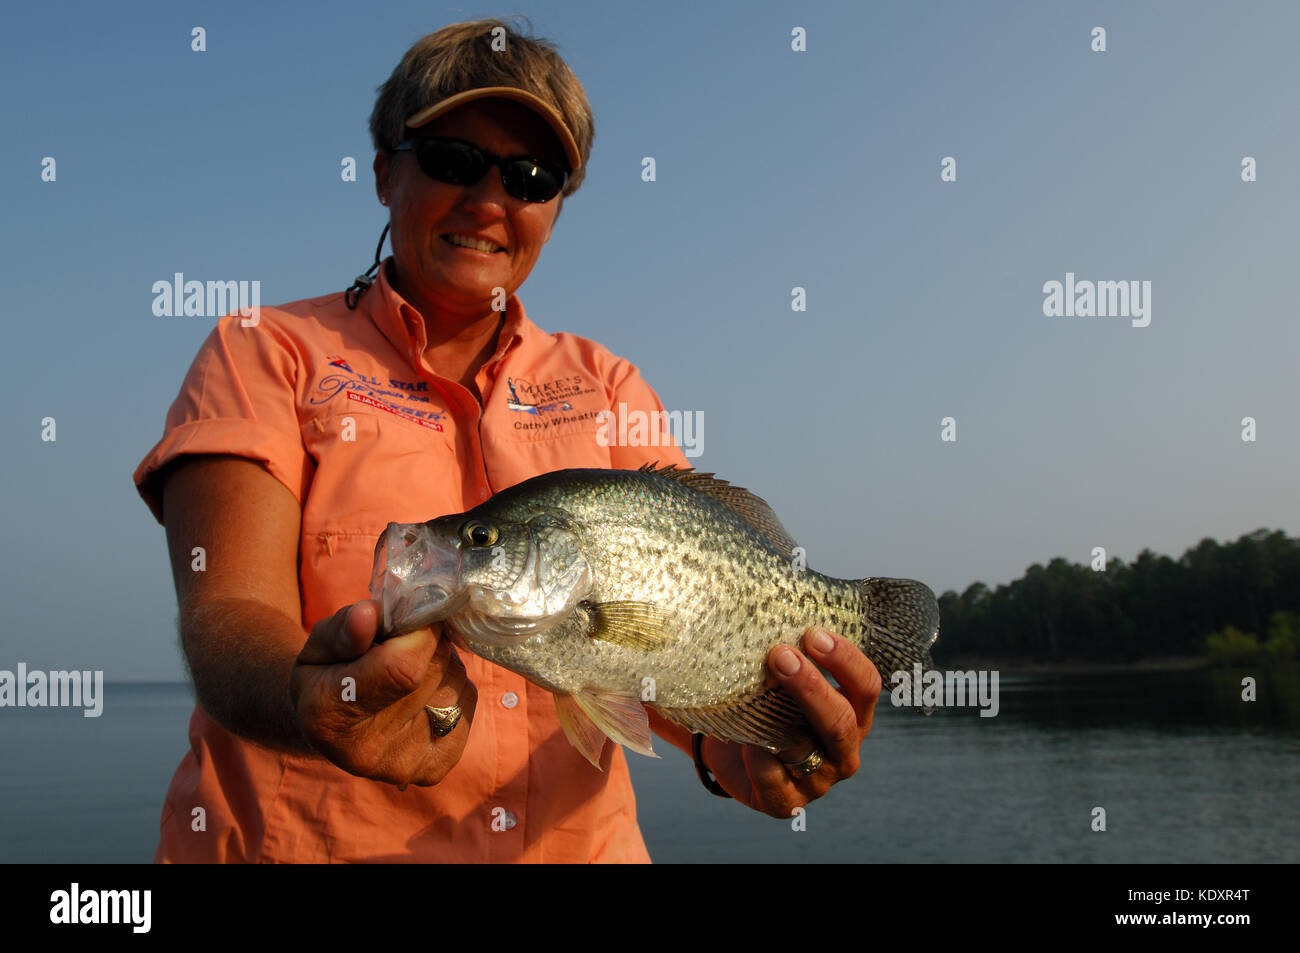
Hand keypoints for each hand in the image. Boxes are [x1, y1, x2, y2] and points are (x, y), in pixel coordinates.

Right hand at [289, 598, 476, 786]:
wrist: (331, 729)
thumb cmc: (325, 675)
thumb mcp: (319, 644)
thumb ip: (344, 629)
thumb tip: (370, 614)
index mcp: (330, 716)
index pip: (402, 667)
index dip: (418, 632)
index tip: (411, 617)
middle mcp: (367, 751)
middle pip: (434, 671)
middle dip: (428, 642)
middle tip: (405, 641)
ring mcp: (404, 766)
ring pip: (455, 683)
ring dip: (442, 663)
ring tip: (411, 667)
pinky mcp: (434, 768)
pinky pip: (467, 702)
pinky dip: (454, 686)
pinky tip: (426, 690)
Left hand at [698, 628, 881, 817]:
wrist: (733, 750)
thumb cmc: (765, 702)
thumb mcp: (784, 676)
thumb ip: (790, 645)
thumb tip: (772, 589)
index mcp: (854, 712)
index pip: (866, 686)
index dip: (845, 659)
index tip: (813, 632)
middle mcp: (843, 749)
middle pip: (842, 720)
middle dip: (813, 686)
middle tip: (781, 653)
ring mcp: (818, 781)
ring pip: (812, 753)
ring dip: (787, 720)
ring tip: (759, 691)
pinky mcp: (786, 803)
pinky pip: (777, 785)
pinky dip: (762, 763)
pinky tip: (747, 743)